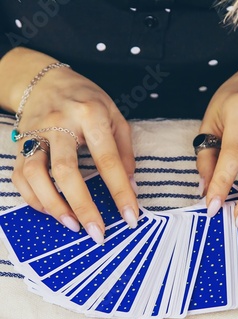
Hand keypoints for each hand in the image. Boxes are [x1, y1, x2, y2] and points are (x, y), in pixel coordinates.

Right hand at [9, 53, 137, 243]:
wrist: (46, 79)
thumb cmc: (87, 100)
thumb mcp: (115, 116)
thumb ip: (125, 151)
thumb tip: (131, 188)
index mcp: (91, 114)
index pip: (108, 159)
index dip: (120, 191)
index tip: (131, 217)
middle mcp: (59, 123)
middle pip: (65, 170)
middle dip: (83, 206)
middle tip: (97, 233)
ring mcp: (35, 134)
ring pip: (35, 174)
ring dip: (53, 205)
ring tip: (72, 226)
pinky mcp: (19, 144)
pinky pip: (20, 176)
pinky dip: (34, 198)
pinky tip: (51, 211)